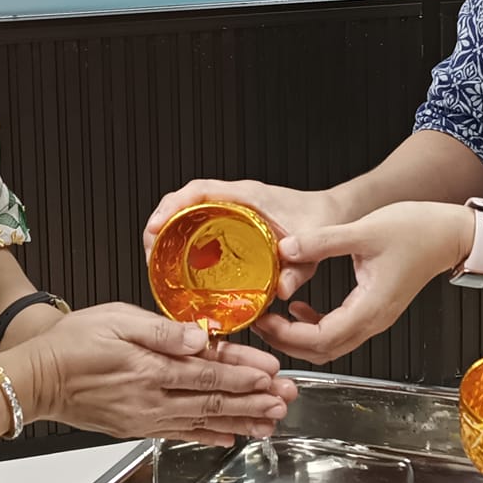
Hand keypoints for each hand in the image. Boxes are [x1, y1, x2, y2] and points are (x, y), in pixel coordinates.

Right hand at [11, 303, 299, 446]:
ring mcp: (146, 417)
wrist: (36, 378)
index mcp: (151, 368)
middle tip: (285, 399)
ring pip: (204, 419)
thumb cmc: (72, 342)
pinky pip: (181, 433)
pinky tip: (228, 437)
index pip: (209, 372)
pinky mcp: (137, 426)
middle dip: (254, 399)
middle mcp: (152, 399)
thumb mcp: (116, 319)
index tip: (273, 372)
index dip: (245, 372)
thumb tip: (200, 336)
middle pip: (214, 399)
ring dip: (240, 420)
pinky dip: (208, 435)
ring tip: (270, 422)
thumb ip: (161, 330)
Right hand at [145, 179, 353, 300]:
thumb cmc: (320, 221)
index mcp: (247, 195)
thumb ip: (298, 270)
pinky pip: (200, 222)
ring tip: (156, 258)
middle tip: (148, 251)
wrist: (333, 212)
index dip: (172, 207)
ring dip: (169, 230)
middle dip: (160, 223)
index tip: (155, 226)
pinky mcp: (235, 220)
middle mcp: (236, 198)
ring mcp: (233, 207)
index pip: (199, 190)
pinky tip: (179, 261)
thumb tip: (281, 291)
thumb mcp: (310, 248)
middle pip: (184, 202)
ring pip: (189, 212)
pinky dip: (184, 236)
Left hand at [250, 201, 470, 364]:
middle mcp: (373, 320)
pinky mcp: (375, 309)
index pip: (322, 339)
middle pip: (323, 350)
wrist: (450, 233)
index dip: (288, 336)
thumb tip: (286, 248)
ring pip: (331, 344)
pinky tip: (301, 307)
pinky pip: (340, 331)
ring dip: (299, 337)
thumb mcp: (364, 230)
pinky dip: (315, 326)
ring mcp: (375, 318)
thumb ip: (323, 241)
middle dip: (287, 342)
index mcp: (370, 307)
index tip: (265, 320)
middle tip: (260, 323)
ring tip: (273, 318)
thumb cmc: (417, 231)